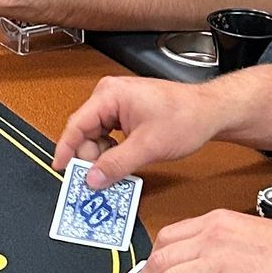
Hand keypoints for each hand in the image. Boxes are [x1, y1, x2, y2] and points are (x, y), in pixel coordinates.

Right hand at [55, 74, 229, 186]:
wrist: (210, 111)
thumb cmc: (186, 117)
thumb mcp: (148, 147)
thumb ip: (116, 164)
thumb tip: (92, 178)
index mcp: (109, 95)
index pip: (76, 124)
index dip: (67, 149)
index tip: (62, 169)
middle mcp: (109, 94)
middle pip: (85, 130)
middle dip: (89, 156)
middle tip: (95, 178)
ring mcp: (117, 101)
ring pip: (96, 134)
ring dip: (102, 154)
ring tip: (113, 171)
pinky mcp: (125, 110)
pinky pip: (108, 133)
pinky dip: (111, 149)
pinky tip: (121, 161)